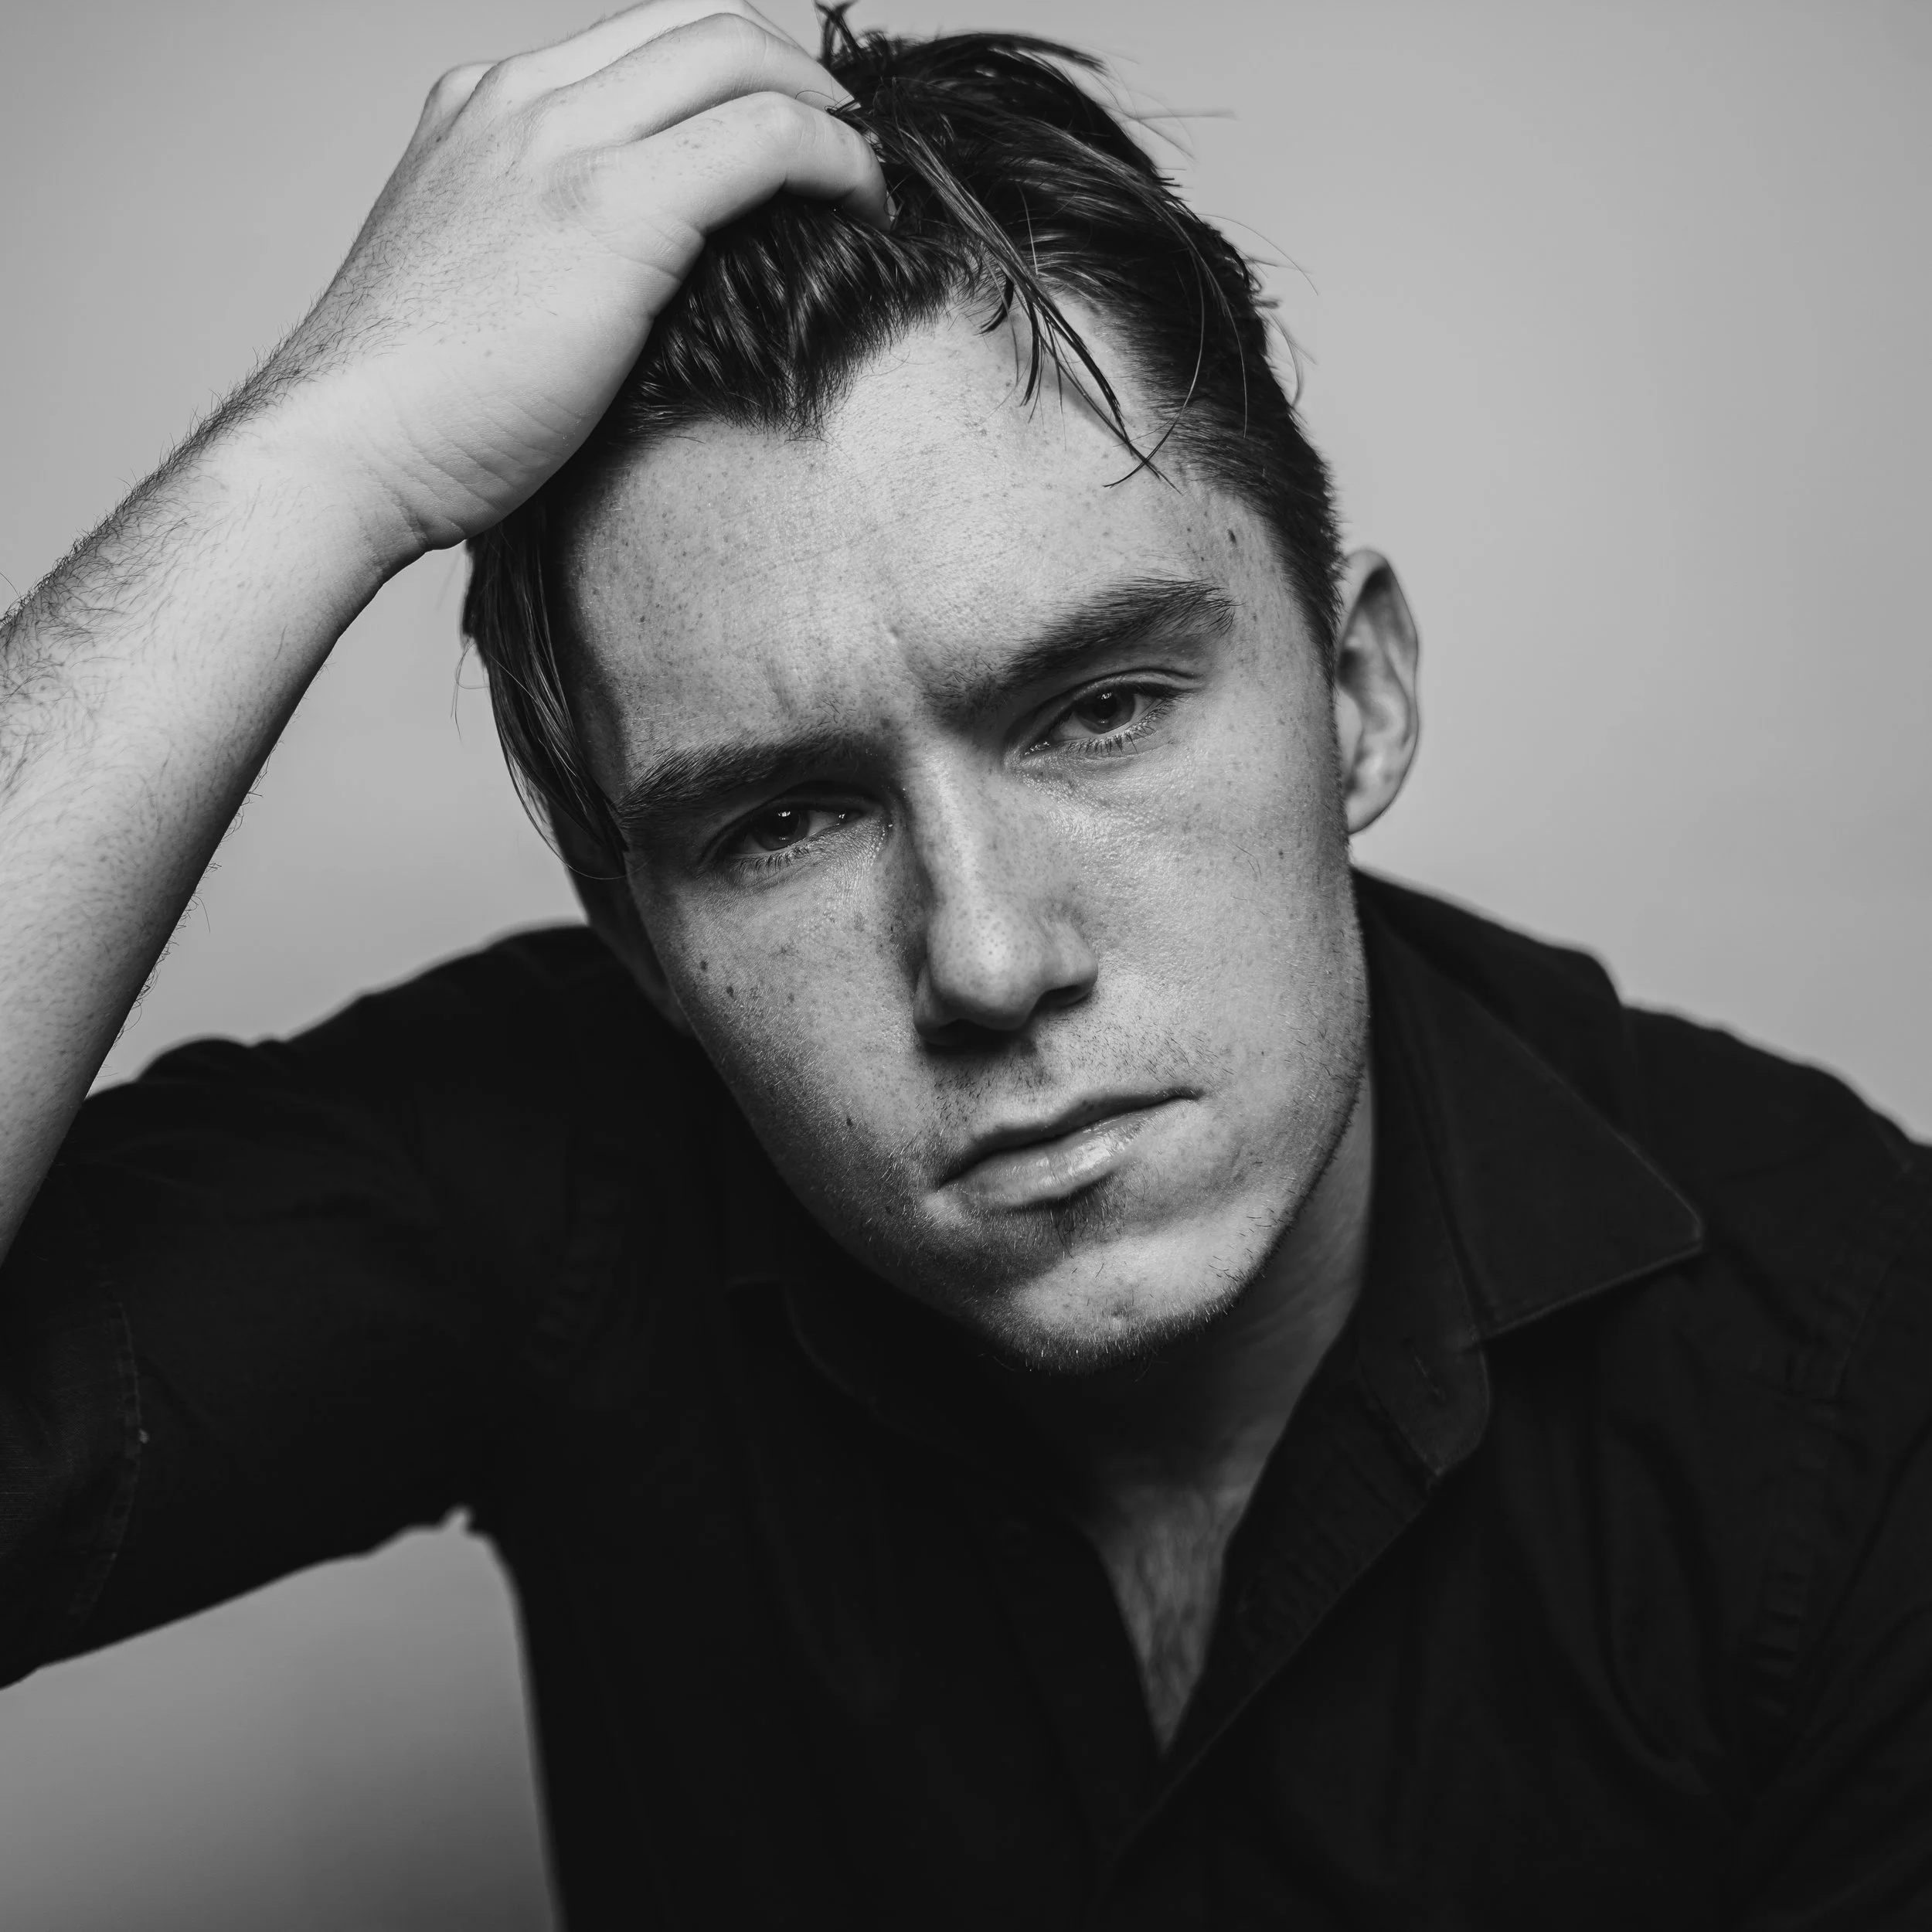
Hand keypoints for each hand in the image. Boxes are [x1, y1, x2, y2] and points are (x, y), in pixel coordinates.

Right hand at [253, 1, 885, 565]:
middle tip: (844, 139)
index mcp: (482, 108)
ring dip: (822, 104)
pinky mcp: (613, 209)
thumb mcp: (478, 284)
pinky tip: (862, 202)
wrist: (346, 447)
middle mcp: (521, 99)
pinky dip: (833, 155)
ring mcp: (561, 142)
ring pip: (734, 53)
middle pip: (695, 21)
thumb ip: (546, 243)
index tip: (784, 130)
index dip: (730, 69)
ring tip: (863, 175)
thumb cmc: (414, 408)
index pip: (636, 41)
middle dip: (790, 66)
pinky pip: (763, 136)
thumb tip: (640, 285)